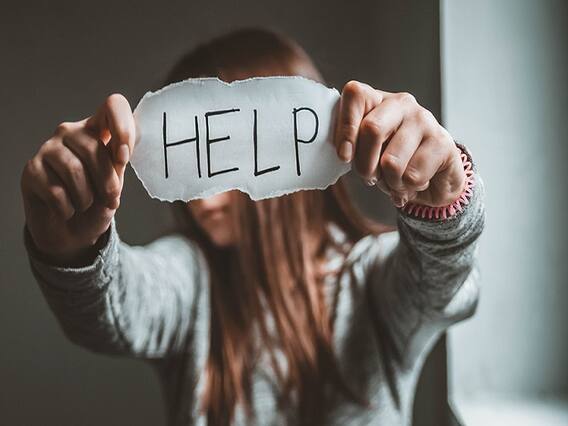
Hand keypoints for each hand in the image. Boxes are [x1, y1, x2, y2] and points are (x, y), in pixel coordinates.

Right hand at [21, 94, 134, 263]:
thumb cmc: (98, 202)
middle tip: (111, 200)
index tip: (124, 157)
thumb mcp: (115, 183)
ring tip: (85, 204)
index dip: (122, 128)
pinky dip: (68, 208)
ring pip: (74, 170)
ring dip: (86, 197)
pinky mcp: (31, 169)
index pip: (113, 105)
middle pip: (93, 147)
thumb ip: (118, 164)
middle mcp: (71, 132)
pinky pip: (55, 190)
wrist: (73, 232)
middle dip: (107, 182)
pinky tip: (67, 209)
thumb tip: (121, 151)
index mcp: (97, 129)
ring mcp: (48, 148)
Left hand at [334, 81, 465, 207]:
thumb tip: (344, 152)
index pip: (355, 94)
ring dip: (389, 182)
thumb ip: (352, 146)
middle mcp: (401, 103)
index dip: (345, 127)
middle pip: (372, 129)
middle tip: (370, 178)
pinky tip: (415, 183)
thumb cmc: (393, 163)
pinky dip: (408, 188)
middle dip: (365, 165)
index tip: (344, 156)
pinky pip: (412, 175)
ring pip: (391, 161)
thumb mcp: (367, 153)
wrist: (434, 180)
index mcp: (377, 100)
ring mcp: (424, 119)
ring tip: (396, 181)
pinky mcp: (443, 142)